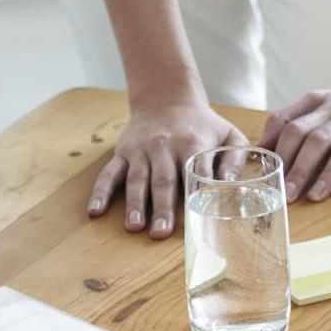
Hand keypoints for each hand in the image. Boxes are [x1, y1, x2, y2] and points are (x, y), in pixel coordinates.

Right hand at [91, 95, 245, 238]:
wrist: (167, 98)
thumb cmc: (203, 125)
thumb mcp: (228, 135)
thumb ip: (235, 161)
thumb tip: (233, 188)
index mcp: (192, 143)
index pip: (194, 173)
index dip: (195, 195)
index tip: (197, 218)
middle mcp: (164, 146)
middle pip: (163, 180)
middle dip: (162, 207)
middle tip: (160, 233)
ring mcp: (141, 150)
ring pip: (137, 179)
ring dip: (134, 204)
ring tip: (134, 226)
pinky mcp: (123, 152)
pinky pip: (109, 173)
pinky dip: (101, 192)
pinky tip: (95, 211)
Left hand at [261, 70, 330, 201]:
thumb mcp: (325, 103)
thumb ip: (294, 118)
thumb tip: (261, 144)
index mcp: (326, 105)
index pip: (294, 124)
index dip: (277, 148)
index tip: (264, 174)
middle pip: (318, 137)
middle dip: (298, 167)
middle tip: (285, 195)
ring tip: (316, 197)